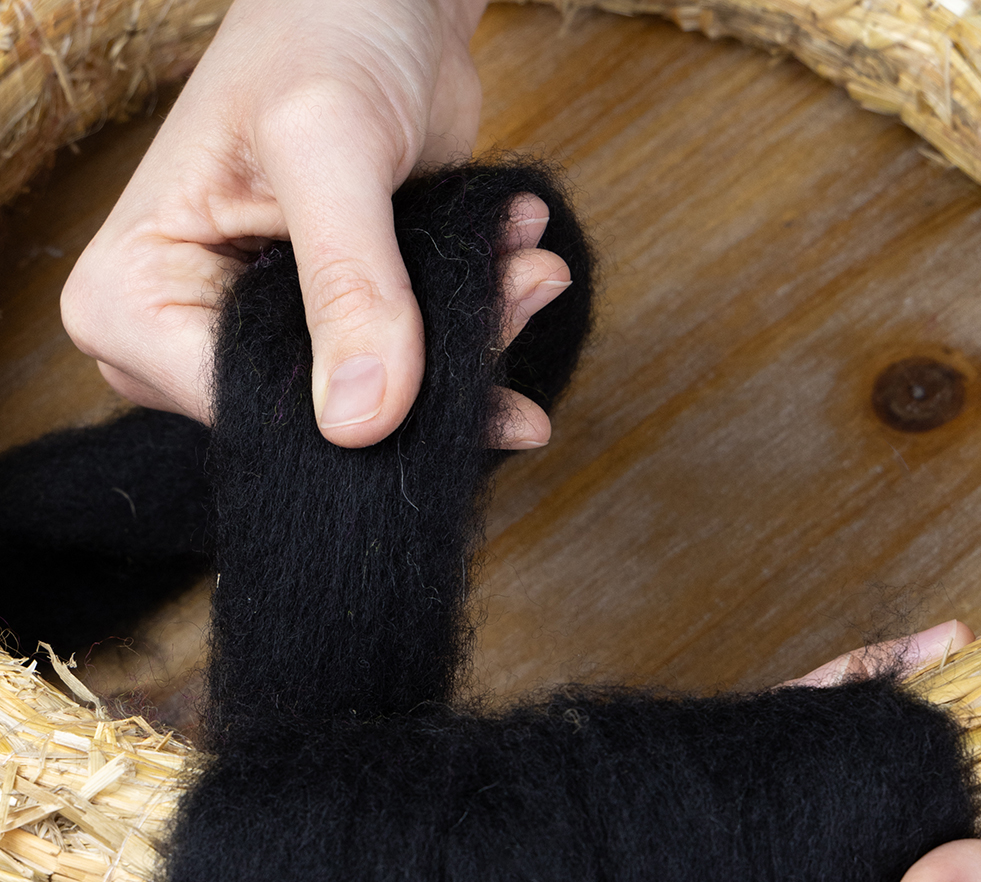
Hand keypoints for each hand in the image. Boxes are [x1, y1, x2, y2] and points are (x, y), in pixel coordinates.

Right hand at [61, 0, 570, 449]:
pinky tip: (523, 265)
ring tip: (530, 270)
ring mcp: (266, 338)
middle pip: (320, 416)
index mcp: (129, 302)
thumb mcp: (327, 147)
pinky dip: (481, 324)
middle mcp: (188, 337)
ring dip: (476, 341)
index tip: (452, 375)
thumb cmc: (320, 31)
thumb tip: (361, 423)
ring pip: (383, 398)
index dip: (351, 410)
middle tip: (520, 295)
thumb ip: (347, 284)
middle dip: (434, 370)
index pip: (239, 411)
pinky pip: (416, 366)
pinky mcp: (336, 328)